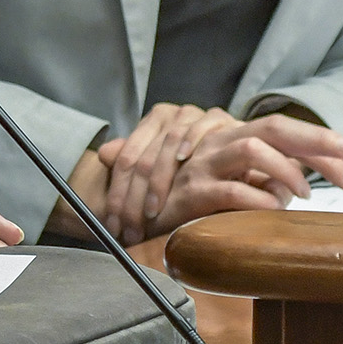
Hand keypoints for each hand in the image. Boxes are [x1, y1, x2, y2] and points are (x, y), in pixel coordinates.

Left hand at [99, 104, 238, 245]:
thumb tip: (102, 154)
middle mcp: (171, 115)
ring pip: (163, 152)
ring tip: (151, 213)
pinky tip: (182, 165)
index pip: (126, 159)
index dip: (118, 193)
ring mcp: (194, 115)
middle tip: (130, 228)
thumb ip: (133, 158)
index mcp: (153, 121)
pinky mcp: (218, 118)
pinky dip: (188, 146)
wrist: (239, 148)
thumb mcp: (162, 164)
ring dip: (157, 184)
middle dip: (133, 198)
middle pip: (142, 159)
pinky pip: (197, 131)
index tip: (114, 222)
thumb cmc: (196, 165)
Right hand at [100, 113, 342, 239]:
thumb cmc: (186, 199)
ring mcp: (202, 164)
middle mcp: (218, 142)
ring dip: (287, 171)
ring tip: (304, 195)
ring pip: (253, 148)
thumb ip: (259, 180)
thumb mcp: (230, 184)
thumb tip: (295, 188)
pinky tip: (272, 210)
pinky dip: (258, 200)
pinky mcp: (191, 190)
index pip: (281, 129)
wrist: (131, 211)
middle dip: (317, 143)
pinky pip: (231, 190)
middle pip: (273, 127)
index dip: (319, 141)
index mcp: (231, 138)